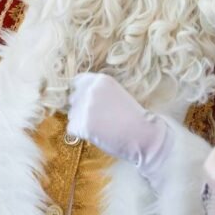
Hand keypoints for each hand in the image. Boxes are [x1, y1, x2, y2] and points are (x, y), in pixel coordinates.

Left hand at [67, 73, 172, 190]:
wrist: (143, 134)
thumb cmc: (133, 116)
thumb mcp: (117, 94)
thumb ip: (98, 92)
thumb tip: (79, 97)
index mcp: (101, 80)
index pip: (78, 82)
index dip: (82, 93)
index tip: (88, 102)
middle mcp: (91, 90)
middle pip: (73, 98)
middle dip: (80, 108)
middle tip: (97, 118)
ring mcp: (85, 107)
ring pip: (72, 114)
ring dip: (80, 121)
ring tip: (100, 126)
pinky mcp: (82, 125)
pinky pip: (72, 129)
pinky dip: (80, 134)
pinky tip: (96, 134)